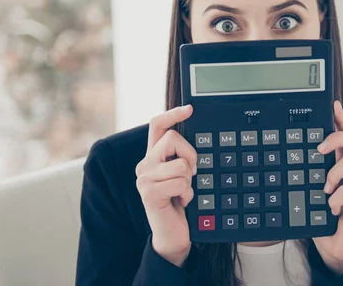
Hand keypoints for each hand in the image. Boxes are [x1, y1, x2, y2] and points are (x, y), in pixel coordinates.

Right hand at [135, 105, 196, 266]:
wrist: (173, 234)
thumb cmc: (179, 203)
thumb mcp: (182, 175)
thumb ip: (182, 157)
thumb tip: (198, 138)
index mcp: (153, 157)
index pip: (157, 125)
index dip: (173, 114)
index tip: (189, 109)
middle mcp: (145, 164)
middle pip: (173, 138)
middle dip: (190, 155)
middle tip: (190, 175)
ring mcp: (144, 178)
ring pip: (181, 164)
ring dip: (190, 181)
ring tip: (183, 193)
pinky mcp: (149, 192)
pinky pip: (180, 182)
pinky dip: (187, 194)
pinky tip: (180, 203)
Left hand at [312, 101, 342, 274]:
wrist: (333, 245)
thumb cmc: (322, 215)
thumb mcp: (311, 189)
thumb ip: (309, 172)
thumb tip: (292, 156)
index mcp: (342, 164)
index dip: (341, 118)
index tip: (333, 104)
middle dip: (337, 136)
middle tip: (319, 149)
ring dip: (333, 173)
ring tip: (324, 189)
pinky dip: (336, 199)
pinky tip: (331, 209)